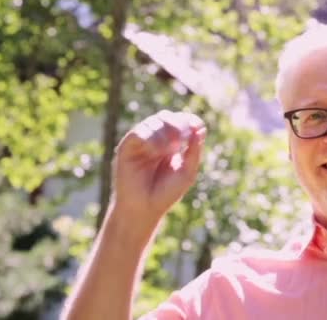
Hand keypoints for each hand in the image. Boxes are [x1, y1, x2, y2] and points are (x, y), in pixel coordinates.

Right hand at [109, 110, 206, 233]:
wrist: (145, 209)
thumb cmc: (166, 193)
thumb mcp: (187, 172)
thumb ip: (194, 151)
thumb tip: (200, 129)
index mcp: (172, 143)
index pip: (181, 121)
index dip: (190, 121)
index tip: (197, 128)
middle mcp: (156, 139)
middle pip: (167, 117)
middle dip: (177, 125)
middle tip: (180, 141)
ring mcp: (141, 142)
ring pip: (153, 122)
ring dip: (164, 133)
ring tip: (168, 150)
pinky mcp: (127, 147)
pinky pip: (138, 133)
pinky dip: (150, 139)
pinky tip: (155, 152)